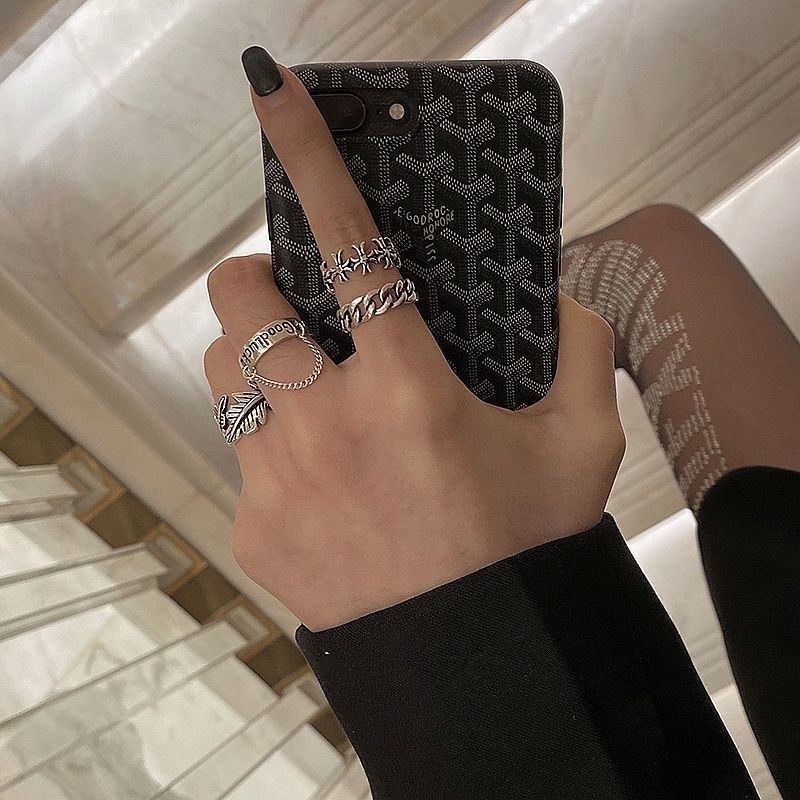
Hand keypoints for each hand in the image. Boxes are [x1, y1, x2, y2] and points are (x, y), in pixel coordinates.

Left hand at [203, 52, 624, 630]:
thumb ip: (583, 349)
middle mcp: (328, 427)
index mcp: (409, 392)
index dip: (310, 162)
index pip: (352, 249)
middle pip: (238, 304)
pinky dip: (274, 447)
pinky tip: (324, 482)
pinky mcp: (256, 531)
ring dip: (257, 361)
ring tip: (308, 390)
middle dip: (259, 283)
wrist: (479, 659)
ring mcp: (279, 482)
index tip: (274, 95)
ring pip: (224, 376)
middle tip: (300, 306)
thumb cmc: (528, 547)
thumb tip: (557, 295)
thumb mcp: (584, 443)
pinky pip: (242, 458)